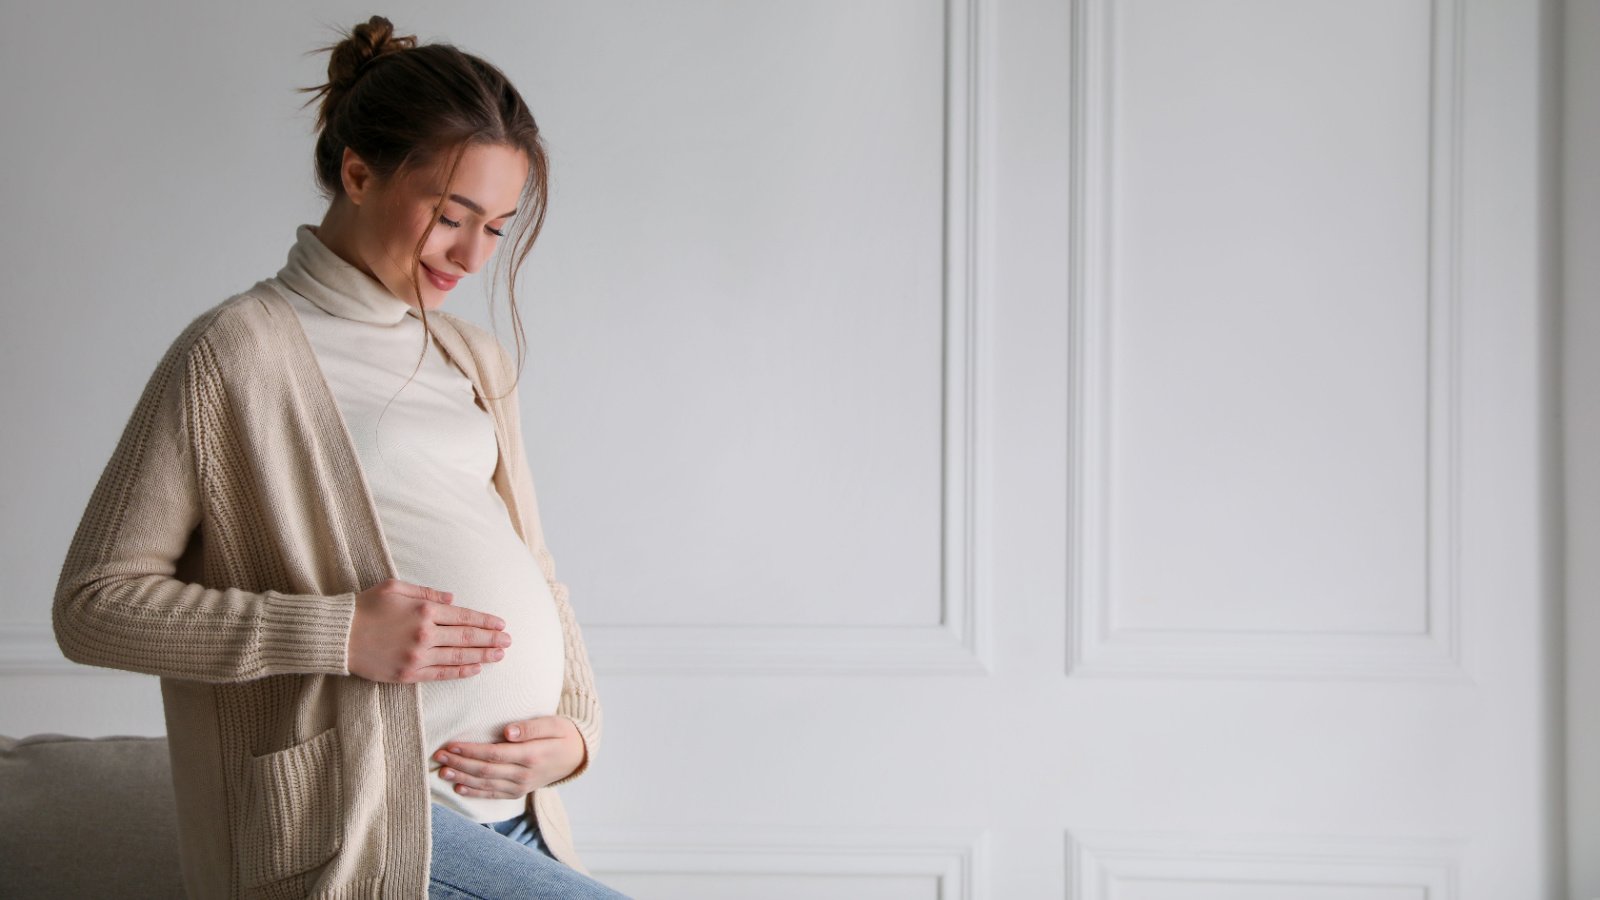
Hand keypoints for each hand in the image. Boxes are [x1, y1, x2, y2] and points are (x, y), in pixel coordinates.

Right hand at [347, 578, 511, 682]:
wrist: (338, 636)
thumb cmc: (365, 606)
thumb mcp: (396, 587)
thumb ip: (427, 593)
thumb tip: (453, 600)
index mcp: (424, 611)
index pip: (464, 617)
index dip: (486, 621)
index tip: (501, 624)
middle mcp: (425, 634)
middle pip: (467, 638)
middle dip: (491, 639)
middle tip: (509, 641)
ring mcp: (417, 656)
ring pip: (459, 657)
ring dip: (483, 656)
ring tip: (500, 655)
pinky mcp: (408, 674)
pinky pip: (442, 674)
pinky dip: (461, 672)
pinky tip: (476, 669)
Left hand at [432, 716, 586, 799]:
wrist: (577, 757)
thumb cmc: (563, 735)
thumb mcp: (553, 724)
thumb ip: (531, 727)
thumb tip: (507, 731)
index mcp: (532, 756)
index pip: (494, 754)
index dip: (471, 751)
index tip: (452, 745)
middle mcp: (524, 775)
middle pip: (485, 771)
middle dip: (460, 764)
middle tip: (439, 756)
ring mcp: (520, 786)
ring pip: (485, 784)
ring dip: (461, 778)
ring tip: (442, 772)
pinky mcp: (518, 792)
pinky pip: (492, 794)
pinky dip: (474, 792)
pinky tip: (458, 788)